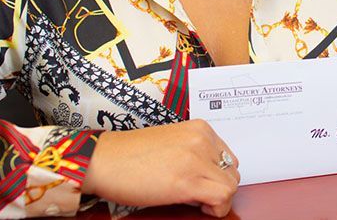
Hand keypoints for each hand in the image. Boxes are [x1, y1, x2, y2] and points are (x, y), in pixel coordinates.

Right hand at [82, 120, 239, 216]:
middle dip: (219, 186)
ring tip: (195, 200)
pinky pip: (223, 196)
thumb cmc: (129, 157)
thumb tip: (210, 178)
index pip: (228, 157)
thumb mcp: (172, 145)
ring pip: (231, 184)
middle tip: (198, 195)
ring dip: (218, 198)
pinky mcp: (188, 180)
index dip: (217, 175)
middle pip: (232, 171)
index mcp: (200, 129)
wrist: (103, 161)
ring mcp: (196, 158)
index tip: (203, 183)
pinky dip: (217, 208)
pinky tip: (199, 207)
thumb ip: (195, 154)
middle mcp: (202, 140)